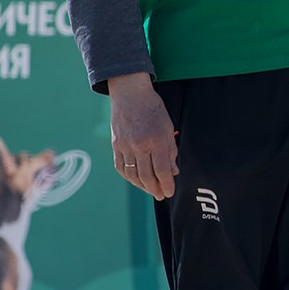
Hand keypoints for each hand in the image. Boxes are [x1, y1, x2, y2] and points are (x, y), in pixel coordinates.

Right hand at [108, 72, 177, 199]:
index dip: (166, 184)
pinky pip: (121, 167)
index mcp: (156, 140)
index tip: (170, 192)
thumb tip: (173, 172)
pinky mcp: (115, 145)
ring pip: (132, 174)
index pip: (162, 170)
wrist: (130, 94)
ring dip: (142, 186)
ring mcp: (125, 146)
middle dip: (155, 189)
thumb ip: (171, 151)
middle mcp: (139, 145)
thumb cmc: (153, 109)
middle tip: (161, 196)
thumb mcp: (168, 128)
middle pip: (146, 176)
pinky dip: (129, 177)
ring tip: (151, 190)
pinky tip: (136, 181)